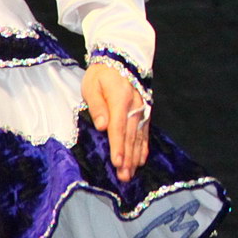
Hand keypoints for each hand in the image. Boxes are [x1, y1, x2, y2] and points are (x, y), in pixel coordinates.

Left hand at [84, 61, 149, 182]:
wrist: (119, 61)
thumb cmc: (101, 75)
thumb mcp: (92, 86)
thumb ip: (97, 106)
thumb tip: (102, 125)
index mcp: (120, 98)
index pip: (119, 126)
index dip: (118, 145)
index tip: (117, 162)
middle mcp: (135, 106)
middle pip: (131, 135)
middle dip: (127, 157)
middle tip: (124, 176)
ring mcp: (142, 109)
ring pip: (139, 136)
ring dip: (135, 156)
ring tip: (131, 173)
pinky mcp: (144, 112)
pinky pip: (145, 132)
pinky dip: (143, 147)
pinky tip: (142, 160)